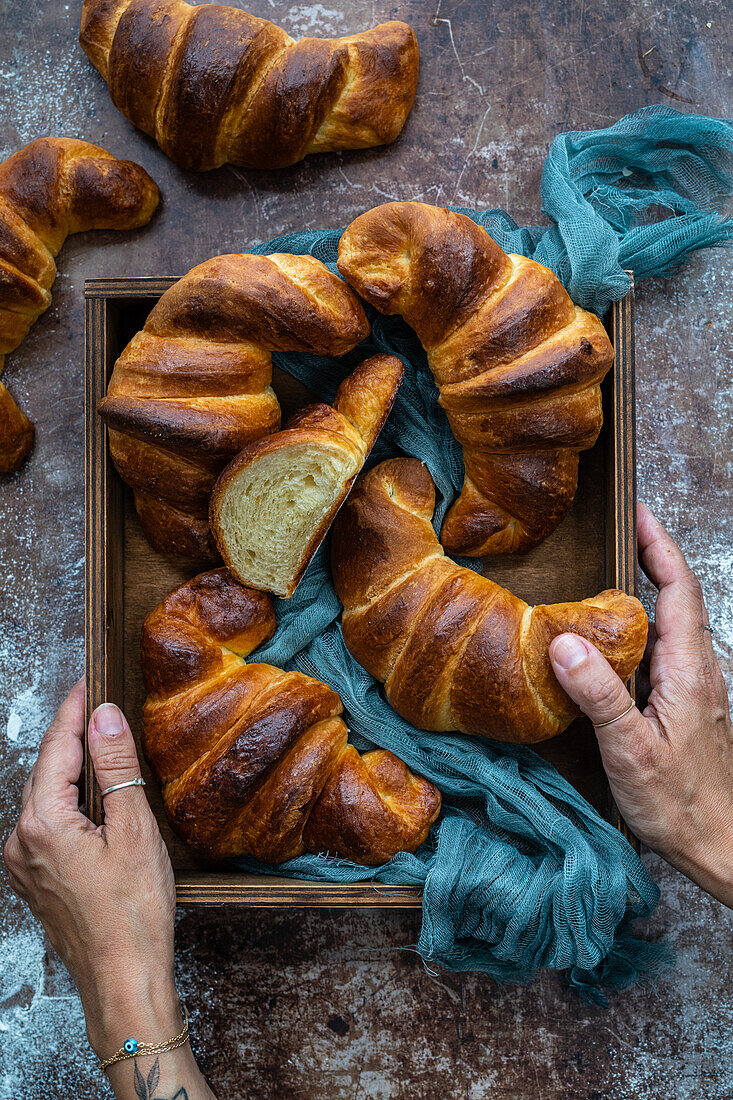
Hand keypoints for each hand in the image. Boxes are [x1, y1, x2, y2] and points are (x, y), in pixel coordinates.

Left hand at [3, 680, 177, 1053]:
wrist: (123, 982)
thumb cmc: (133, 914)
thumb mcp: (133, 828)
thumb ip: (115, 767)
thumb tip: (103, 717)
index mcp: (42, 824)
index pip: (57, 747)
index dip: (74, 710)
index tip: (89, 680)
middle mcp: (20, 841)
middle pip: (46, 769)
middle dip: (69, 733)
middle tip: (95, 702)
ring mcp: (23, 864)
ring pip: (44, 796)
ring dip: (68, 766)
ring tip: (96, 739)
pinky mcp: (35, 880)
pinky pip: (46, 823)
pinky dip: (67, 798)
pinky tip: (90, 794)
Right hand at [549, 502, 732, 907]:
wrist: (724, 846)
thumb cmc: (683, 805)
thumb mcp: (632, 750)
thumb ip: (600, 694)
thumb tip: (563, 641)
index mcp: (689, 671)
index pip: (678, 590)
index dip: (659, 548)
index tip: (637, 514)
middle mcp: (699, 672)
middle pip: (679, 599)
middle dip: (653, 557)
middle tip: (621, 531)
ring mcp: (696, 690)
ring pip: (672, 626)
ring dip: (648, 592)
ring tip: (611, 575)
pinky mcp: (687, 707)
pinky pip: (665, 653)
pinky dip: (643, 629)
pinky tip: (615, 643)